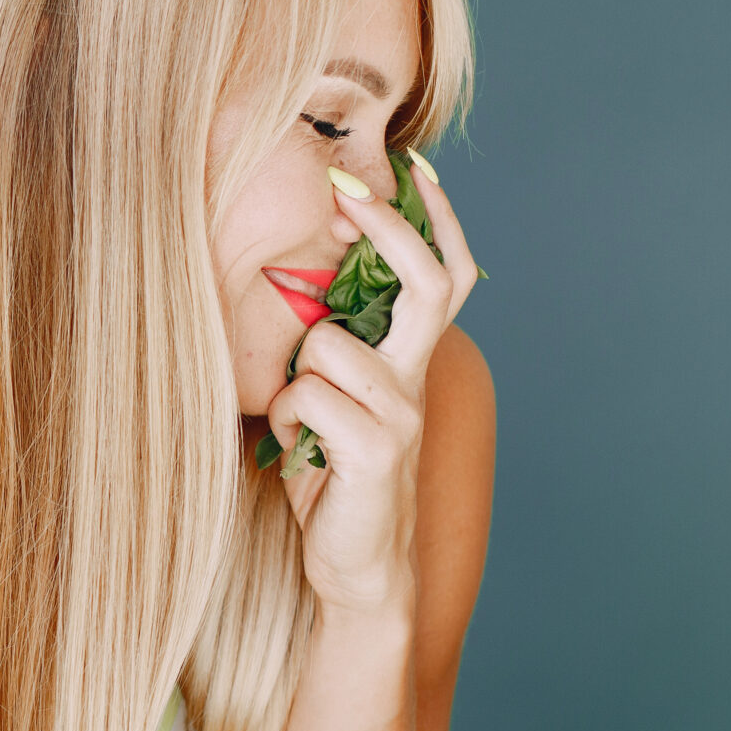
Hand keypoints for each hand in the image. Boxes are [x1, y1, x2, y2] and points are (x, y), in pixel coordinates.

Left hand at [265, 158, 479, 617]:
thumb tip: (302, 285)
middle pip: (424, 282)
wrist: (358, 564)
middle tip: (345, 188)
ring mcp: (401, 415)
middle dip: (386, 226)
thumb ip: (333, 347)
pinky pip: (306, 398)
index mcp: (411, 361)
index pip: (446, 275)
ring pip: (329, 345)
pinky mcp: (374, 450)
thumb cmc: (334, 475)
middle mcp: (417, 380)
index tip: (406, 166)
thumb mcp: (334, 399)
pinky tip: (296, 449)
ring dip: (292, 376)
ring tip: (295, 418)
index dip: (434, 219)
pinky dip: (284, 419)